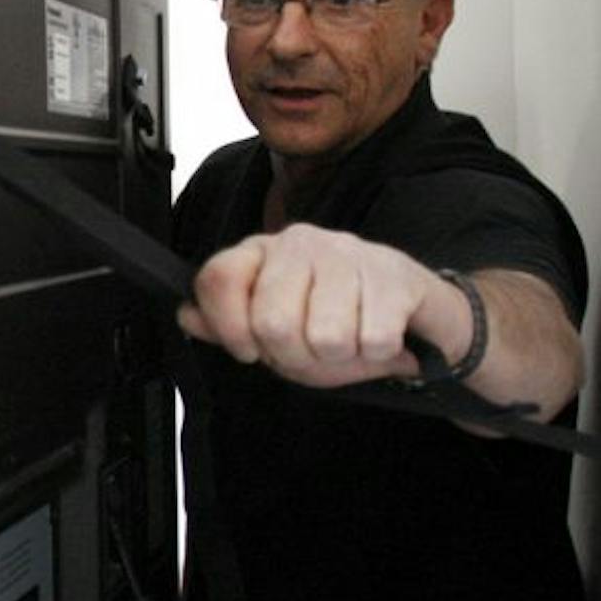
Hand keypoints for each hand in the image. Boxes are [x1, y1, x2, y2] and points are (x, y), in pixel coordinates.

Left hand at [176, 224, 462, 389]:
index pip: (218, 279)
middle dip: (293, 356)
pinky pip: (371, 339)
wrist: (415, 313)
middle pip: (272, 323)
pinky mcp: (394, 274)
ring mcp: (349, 254)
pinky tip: (379, 336)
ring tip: (349, 341)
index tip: (249, 349)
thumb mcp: (274, 330)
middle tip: (312, 350)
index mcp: (263, 252)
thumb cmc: (338, 321)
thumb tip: (185, 315)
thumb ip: (228, 324)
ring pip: (323, 336)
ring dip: (339, 357)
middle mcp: (301, 242)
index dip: (229, 328)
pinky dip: (377, 353)